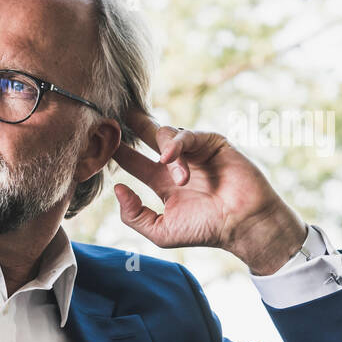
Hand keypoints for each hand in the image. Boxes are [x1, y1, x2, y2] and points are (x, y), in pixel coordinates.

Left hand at [112, 111, 308, 275]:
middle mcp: (176, 163)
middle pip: (147, 135)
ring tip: (175, 174)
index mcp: (162, 181)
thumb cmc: (205, 230)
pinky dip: (176, 143)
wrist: (242, 225)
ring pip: (165, 133)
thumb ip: (134, 214)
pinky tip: (169, 157)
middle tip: (113, 111)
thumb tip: (118, 188)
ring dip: (164, 151)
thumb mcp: (160, 231)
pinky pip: (188, 135)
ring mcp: (194, 151)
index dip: (119, 151)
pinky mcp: (212, 143)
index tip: (100, 141)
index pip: (134, 161)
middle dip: (132, 122)